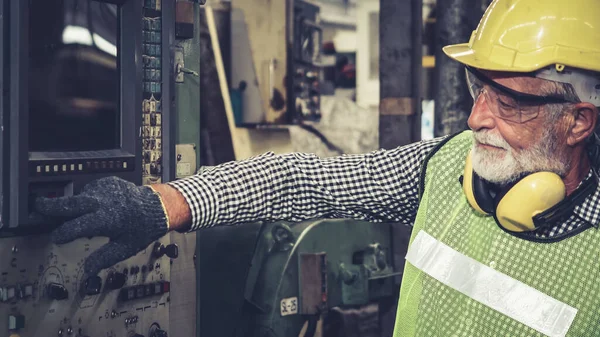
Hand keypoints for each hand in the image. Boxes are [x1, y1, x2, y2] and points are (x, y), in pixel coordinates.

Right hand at [35, 176, 168, 275]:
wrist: (157, 206)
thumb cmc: (141, 229)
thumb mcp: (125, 247)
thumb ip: (103, 258)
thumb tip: (86, 272)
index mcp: (107, 219)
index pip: (77, 226)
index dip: (63, 233)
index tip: (55, 238)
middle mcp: (103, 202)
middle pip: (71, 203)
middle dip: (51, 206)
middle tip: (36, 206)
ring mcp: (104, 189)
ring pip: (80, 198)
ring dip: (75, 207)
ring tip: (85, 217)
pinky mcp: (106, 182)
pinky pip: (90, 192)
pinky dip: (89, 200)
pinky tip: (97, 207)